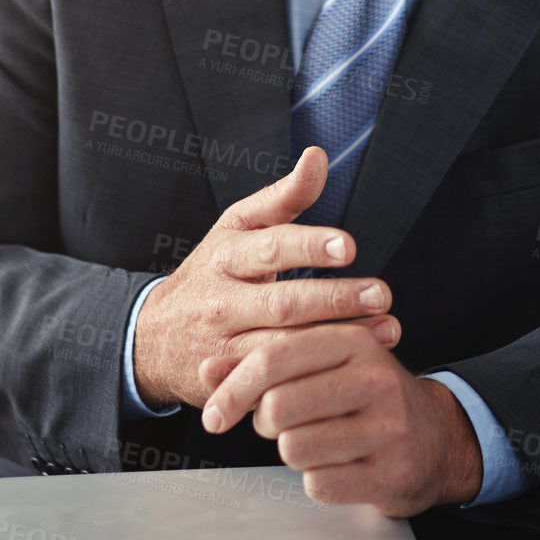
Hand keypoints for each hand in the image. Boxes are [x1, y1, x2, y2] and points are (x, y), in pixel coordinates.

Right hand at [132, 147, 400, 409]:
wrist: (154, 335)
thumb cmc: (211, 272)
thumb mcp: (238, 226)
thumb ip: (283, 196)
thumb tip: (317, 157)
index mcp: (228, 253)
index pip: (270, 247)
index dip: (308, 246)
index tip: (347, 246)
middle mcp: (224, 298)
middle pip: (283, 301)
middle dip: (336, 298)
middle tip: (381, 293)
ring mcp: (225, 344)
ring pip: (285, 346)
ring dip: (338, 339)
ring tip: (386, 330)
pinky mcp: (230, 382)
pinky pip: (276, 383)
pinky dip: (313, 378)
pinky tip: (349, 370)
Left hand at [195, 322, 482, 515]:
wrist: (437, 436)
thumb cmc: (366, 394)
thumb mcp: (322, 363)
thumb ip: (262, 362)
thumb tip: (205, 369)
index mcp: (351, 340)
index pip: (273, 357)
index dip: (234, 388)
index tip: (214, 414)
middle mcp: (374, 378)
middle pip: (278, 406)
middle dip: (266, 423)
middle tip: (280, 423)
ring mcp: (387, 428)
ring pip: (294, 448)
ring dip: (292, 451)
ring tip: (315, 440)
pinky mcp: (392, 473)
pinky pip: (319, 484)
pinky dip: (317, 479)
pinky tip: (340, 464)